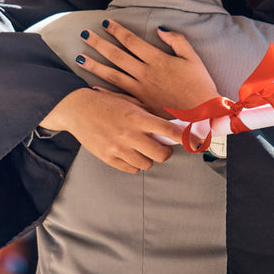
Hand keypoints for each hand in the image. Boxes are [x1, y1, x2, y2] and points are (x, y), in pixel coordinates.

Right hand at [39, 87, 180, 173]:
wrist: (77, 109)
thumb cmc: (107, 104)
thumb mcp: (131, 103)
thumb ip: (149, 116)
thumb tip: (173, 127)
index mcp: (137, 117)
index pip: (168, 130)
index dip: (185, 138)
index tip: (195, 142)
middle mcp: (129, 134)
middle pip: (161, 154)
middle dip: (165, 152)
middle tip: (162, 146)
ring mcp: (118, 148)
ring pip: (147, 164)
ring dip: (148, 158)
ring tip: (141, 148)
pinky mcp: (108, 158)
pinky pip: (131, 169)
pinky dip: (134, 164)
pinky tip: (130, 153)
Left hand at [76, 21, 219, 115]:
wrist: (203, 115)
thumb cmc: (200, 85)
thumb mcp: (193, 58)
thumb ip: (177, 41)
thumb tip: (160, 29)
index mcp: (157, 60)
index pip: (131, 41)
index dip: (116, 30)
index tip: (104, 22)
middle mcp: (144, 74)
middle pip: (116, 56)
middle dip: (99, 43)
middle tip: (84, 34)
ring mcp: (140, 91)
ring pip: (112, 76)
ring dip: (95, 66)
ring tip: (79, 58)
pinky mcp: (141, 106)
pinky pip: (119, 98)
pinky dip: (105, 93)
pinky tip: (92, 87)